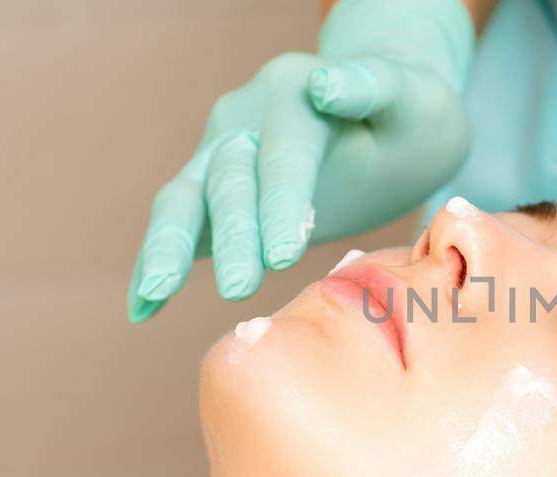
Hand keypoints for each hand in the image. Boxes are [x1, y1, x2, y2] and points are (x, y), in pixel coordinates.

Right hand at [128, 0, 473, 321]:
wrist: (390, 117)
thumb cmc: (411, 115)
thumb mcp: (414, 98)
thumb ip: (374, 87)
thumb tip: (324, 85)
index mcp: (293, 92)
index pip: (285, 153)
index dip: (282, 203)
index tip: (285, 256)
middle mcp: (244, 118)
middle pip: (231, 179)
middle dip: (235, 236)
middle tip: (242, 290)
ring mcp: (221, 153)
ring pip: (185, 199)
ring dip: (170, 247)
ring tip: (154, 294)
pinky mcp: (213, 191)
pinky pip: (179, 226)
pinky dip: (157, 262)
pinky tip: (142, 310)